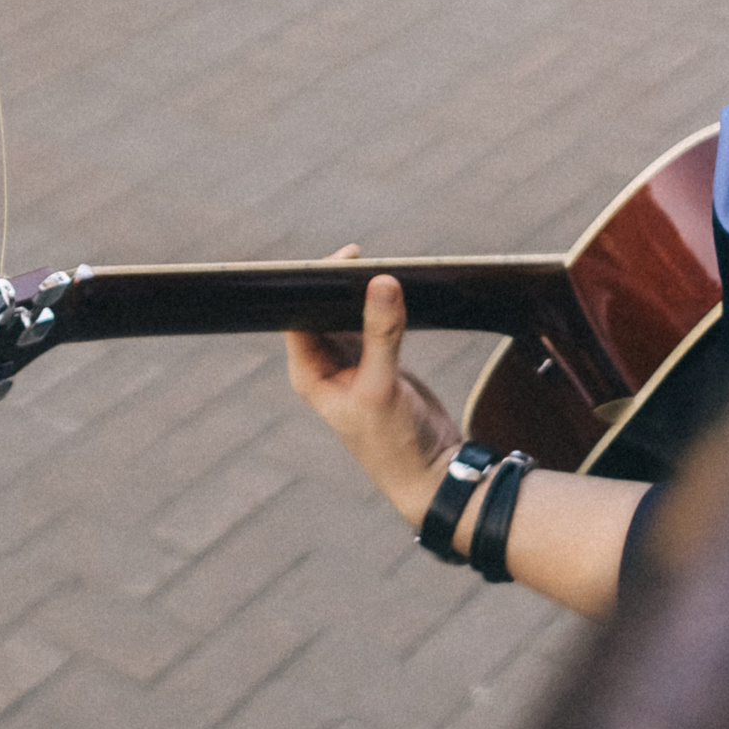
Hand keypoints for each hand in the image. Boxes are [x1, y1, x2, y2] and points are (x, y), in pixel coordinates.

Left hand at [284, 245, 463, 527]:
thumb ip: (382, 333)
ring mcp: (352, 362)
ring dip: (360, 292)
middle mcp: (325, 365)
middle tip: (360, 255)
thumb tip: (381, 282)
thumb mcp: (384, 387)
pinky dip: (382, 305)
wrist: (432, 473)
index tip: (335, 258)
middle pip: (321, 309)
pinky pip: (373, 322)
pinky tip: (396, 287)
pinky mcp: (378, 360)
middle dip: (337, 283)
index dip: (309, 285)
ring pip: (348, 313)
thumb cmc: (395, 443)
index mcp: (309, 374)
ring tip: (380, 265)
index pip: (296, 316)